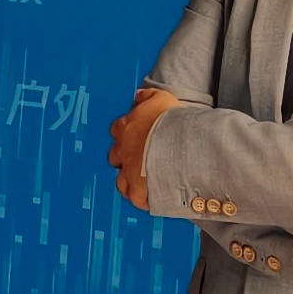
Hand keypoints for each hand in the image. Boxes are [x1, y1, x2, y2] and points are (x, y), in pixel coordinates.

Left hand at [108, 85, 175, 212]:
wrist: (178, 144)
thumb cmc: (170, 120)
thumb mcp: (161, 98)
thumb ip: (147, 96)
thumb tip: (139, 95)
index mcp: (126, 127)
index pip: (118, 129)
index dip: (126, 133)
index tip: (136, 135)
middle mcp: (122, 150)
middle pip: (115, 156)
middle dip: (124, 158)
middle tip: (140, 158)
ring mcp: (128, 171)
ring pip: (120, 180)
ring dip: (129, 180)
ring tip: (142, 181)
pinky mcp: (138, 189)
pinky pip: (136, 198)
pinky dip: (142, 198)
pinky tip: (150, 198)